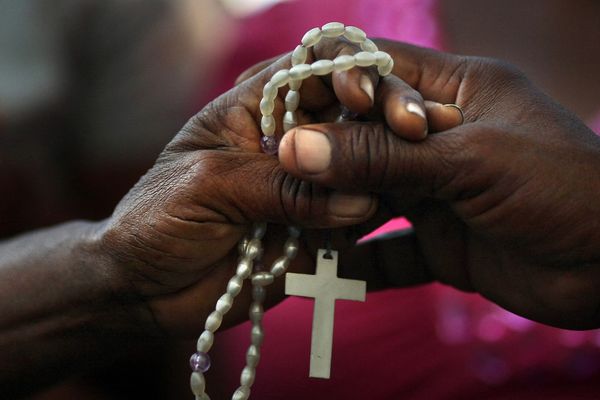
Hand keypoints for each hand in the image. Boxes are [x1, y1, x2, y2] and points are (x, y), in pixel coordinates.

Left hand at [96, 39, 460, 335]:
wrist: (146, 290)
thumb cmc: (157, 221)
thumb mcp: (209, 187)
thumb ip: (281, 187)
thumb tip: (357, 199)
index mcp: (252, 109)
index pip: (310, 70)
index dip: (344, 70)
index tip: (363, 95)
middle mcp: (287, 142)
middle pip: (350, 115)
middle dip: (383, 118)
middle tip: (415, 131)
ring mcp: (306, 187)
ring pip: (362, 168)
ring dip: (387, 171)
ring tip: (414, 180)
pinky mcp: (316, 231)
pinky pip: (356, 220)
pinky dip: (374, 219)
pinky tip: (393, 218)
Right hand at [277, 41, 599, 328]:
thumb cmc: (561, 189)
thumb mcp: (470, 160)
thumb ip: (381, 156)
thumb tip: (296, 147)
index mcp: (457, 91)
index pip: (379, 71)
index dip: (333, 85)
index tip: (291, 113)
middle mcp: (441, 136)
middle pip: (366, 136)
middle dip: (325, 156)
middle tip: (281, 175)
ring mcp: (440, 190)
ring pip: (371, 193)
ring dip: (336, 212)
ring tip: (292, 225)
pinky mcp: (442, 239)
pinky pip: (391, 249)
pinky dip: (364, 263)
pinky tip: (330, 272)